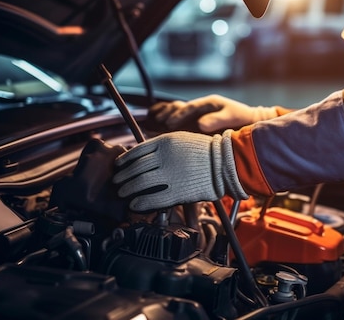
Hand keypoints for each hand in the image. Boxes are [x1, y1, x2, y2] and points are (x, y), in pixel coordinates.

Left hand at [113, 131, 248, 211]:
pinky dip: (141, 202)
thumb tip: (147, 155)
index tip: (119, 165)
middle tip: (117, 181)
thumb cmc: (207, 151)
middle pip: (135, 168)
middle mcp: (164, 157)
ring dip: (128, 189)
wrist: (226, 162)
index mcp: (165, 141)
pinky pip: (153, 198)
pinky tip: (134, 205)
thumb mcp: (182, 139)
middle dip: (123, 176)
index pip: (136, 151)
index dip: (124, 159)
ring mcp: (170, 174)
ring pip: (140, 183)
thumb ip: (164, 146)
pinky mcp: (177, 191)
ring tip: (123, 193)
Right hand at [149, 94, 277, 132]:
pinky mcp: (196, 120)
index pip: (190, 108)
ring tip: (153, 122)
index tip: (169, 124)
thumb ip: (218, 120)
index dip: (179, 115)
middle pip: (179, 107)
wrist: (250, 120)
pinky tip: (156, 123)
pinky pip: (179, 117)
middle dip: (167, 114)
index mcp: (209, 102)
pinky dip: (167, 118)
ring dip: (164, 115)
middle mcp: (201, 106)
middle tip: (157, 122)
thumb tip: (200, 125)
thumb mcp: (233, 116)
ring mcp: (197, 112)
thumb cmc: (242, 118)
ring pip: (176, 110)